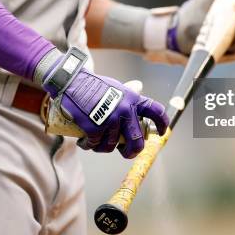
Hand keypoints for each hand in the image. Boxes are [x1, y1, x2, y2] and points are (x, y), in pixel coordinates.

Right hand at [43, 48, 168, 158]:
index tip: (161, 132)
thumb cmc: (93, 85)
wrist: (72, 82)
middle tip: (125, 152)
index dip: (162, 124)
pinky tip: (84, 142)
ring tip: (95, 142)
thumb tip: (139, 87)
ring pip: (111, 146)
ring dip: (102, 148)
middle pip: (137, 140)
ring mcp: (111, 120)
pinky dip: (88, 145)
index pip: (155, 112)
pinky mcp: (95, 127)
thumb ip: (127, 95)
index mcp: (133, 99)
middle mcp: (125, 110)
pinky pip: (94, 145)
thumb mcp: (117, 87)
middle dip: (131, 151)